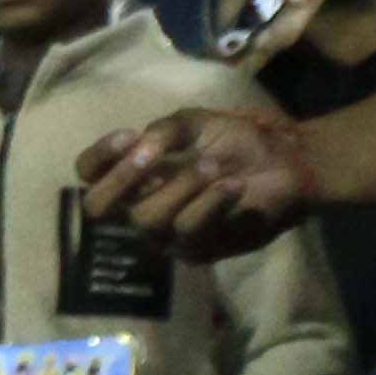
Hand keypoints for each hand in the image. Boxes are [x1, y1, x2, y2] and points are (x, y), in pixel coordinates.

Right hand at [77, 102, 320, 252]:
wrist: (287, 167)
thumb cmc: (237, 142)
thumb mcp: (196, 123)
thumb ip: (164, 131)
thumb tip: (140, 149)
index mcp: (134, 174)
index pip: (89, 171)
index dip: (99, 156)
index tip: (130, 135)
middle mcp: (139, 205)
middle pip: (97, 206)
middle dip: (122, 178)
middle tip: (152, 156)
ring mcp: (164, 234)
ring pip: (147, 218)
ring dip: (182, 185)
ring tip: (215, 166)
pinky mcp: (195, 251)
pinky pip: (189, 229)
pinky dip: (212, 202)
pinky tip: (232, 186)